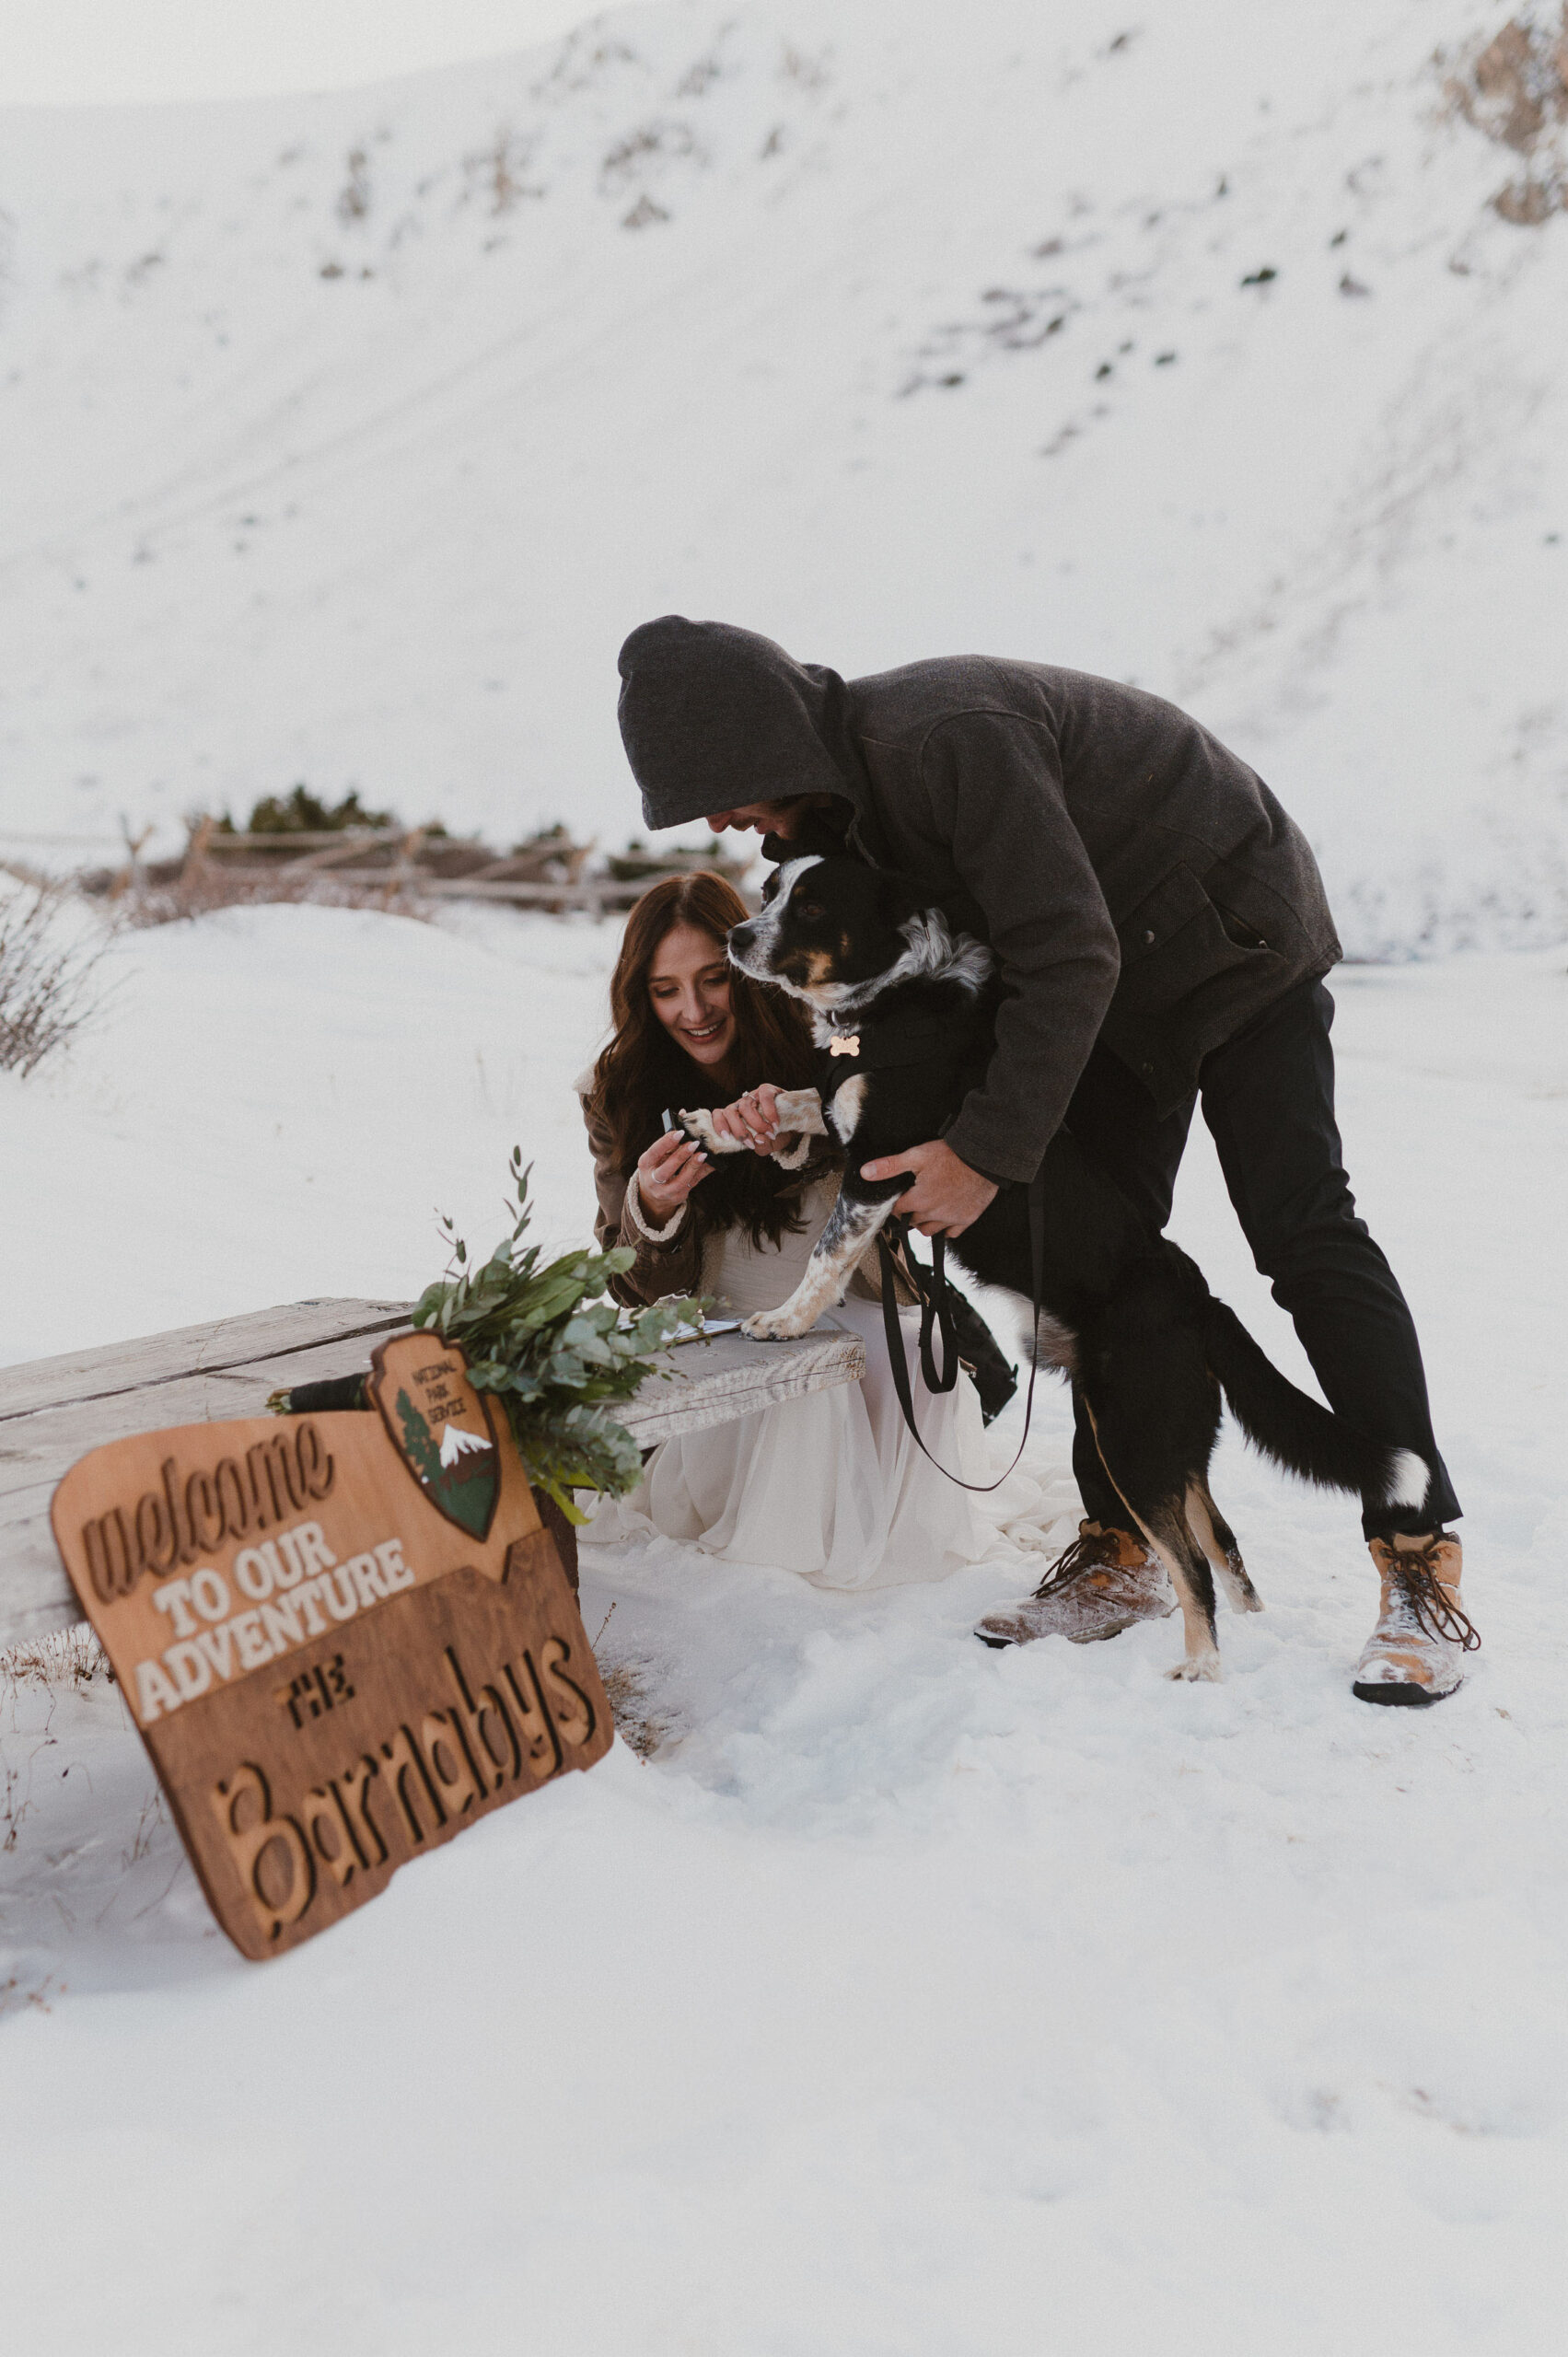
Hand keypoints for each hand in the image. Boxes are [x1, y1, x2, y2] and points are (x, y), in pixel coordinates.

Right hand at [636, 1129, 711, 1221]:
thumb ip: (671, 1137)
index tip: (679, 1132)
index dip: (666, 1142)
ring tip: (704, 1154)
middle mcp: (652, 1179)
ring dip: (693, 1166)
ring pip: (681, 1180)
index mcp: (645, 1164)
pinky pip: (693, 1183)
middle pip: (667, 1168)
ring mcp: (665, 1191)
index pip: (654, 1152)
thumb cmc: (657, 1166)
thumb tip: (683, 1113)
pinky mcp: (678, 1196)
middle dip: (681, 1155)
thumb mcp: (658, 1153)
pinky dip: (702, 1172)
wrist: (654, 1194)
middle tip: (695, 1142)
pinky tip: (711, 1163)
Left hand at [707, 1084, 782, 1152]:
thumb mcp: (769, 1145)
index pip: (719, 1115)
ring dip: (757, 1123)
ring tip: (770, 1134)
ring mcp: (754, 1096)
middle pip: (730, 1112)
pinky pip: (764, 1097)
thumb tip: (759, 1139)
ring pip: (745, 1106)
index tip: (726, 1138)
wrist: (796, 1123)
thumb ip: (762, 1147)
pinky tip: (775, 1123)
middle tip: (751, 1143)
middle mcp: (742, 1105)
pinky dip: (769, 1112)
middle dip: (739, 1130)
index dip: (719, 1125)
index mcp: (736, 1118)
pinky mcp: (767, 1090)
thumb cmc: (778, 1134)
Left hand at [858, 1140, 998, 1236]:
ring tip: (926, 1207)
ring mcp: (951, 1219)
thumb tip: (865, 1173)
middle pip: (911, 1222)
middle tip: (913, 1198)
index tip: (900, 1196)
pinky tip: (944, 1214)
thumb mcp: (917, 1155)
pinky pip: (950, 1234)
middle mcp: (934, 1214)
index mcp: (919, 1199)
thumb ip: (890, 1166)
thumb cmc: (951, 1155)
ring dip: (924, 1222)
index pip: (897, 1210)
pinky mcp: (967, 1219)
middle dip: (909, 1212)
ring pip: (928, 1231)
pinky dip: (945, 1228)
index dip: (896, 1203)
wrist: (984, 1157)